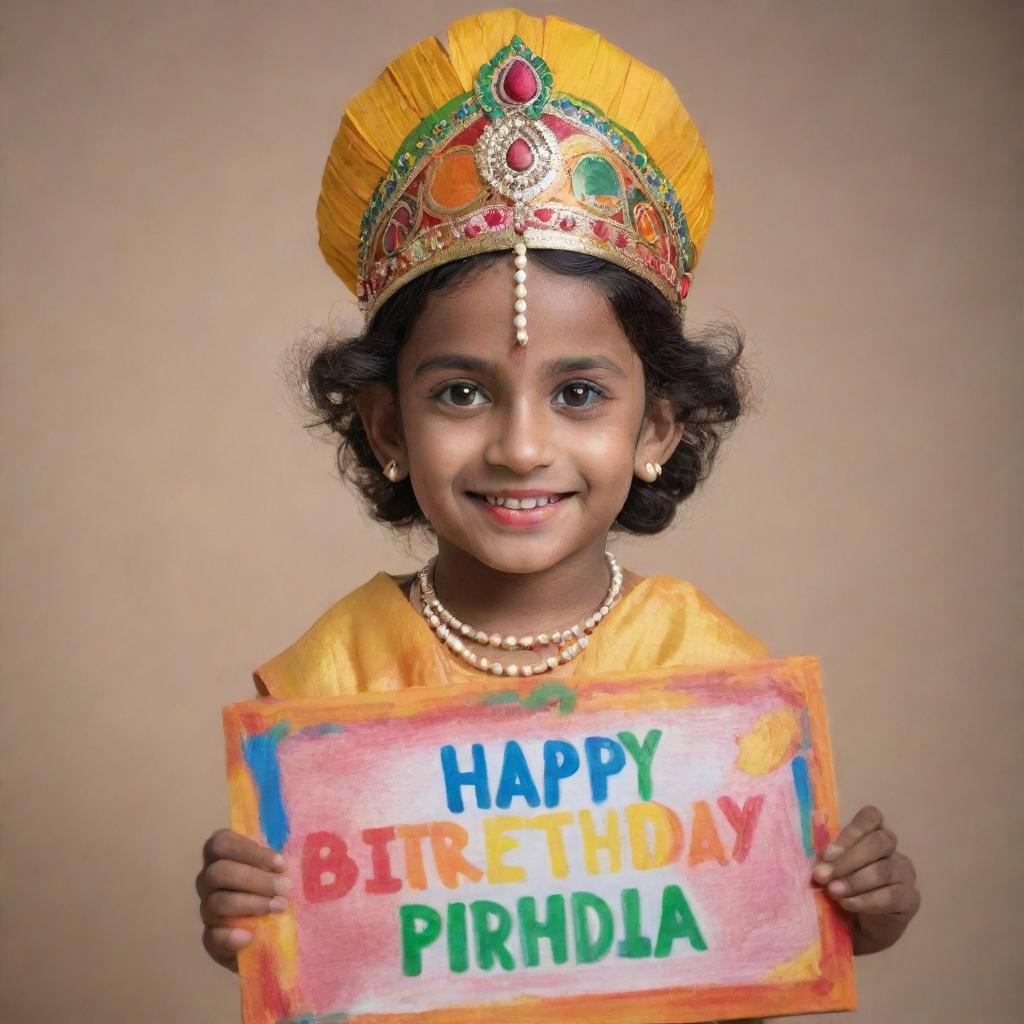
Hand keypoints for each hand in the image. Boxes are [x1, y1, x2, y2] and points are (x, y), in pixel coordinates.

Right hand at [195, 828, 290, 970]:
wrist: (269, 930)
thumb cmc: (275, 886)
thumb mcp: (276, 869)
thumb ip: (276, 860)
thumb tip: (286, 863)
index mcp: (222, 856)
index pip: (221, 843)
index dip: (249, 851)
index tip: (281, 864)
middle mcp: (208, 880)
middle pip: (219, 872)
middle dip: (256, 879)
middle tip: (285, 888)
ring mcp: (207, 909)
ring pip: (218, 902)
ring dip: (252, 903)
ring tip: (279, 907)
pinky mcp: (211, 937)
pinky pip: (211, 936)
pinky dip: (229, 937)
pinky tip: (248, 937)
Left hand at [811, 804, 919, 954]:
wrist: (859, 927)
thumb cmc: (842, 888)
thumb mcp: (832, 869)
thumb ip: (829, 859)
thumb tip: (820, 861)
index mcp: (872, 834)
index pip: (871, 818)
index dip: (851, 832)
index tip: (827, 854)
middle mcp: (893, 851)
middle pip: (878, 842)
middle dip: (847, 860)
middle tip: (822, 876)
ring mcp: (904, 873)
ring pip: (883, 870)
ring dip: (854, 881)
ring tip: (833, 892)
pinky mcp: (910, 898)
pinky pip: (891, 896)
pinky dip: (866, 900)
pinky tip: (847, 904)